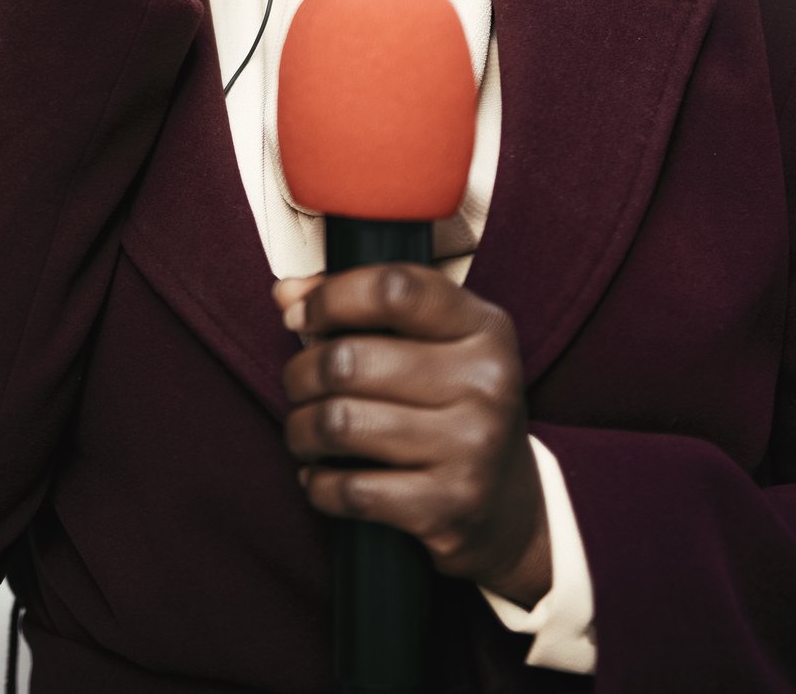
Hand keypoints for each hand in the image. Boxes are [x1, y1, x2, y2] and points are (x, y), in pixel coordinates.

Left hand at [276, 266, 551, 606]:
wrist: (508, 505)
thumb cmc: (452, 407)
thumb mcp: (430, 344)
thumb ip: (359, 308)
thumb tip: (287, 294)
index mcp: (483, 328)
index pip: (393, 289)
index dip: (329, 298)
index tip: (301, 317)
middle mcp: (485, 383)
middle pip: (346, 360)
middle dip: (300, 374)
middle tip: (300, 387)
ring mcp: (471, 447)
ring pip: (337, 423)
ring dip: (301, 430)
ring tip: (306, 432)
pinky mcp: (448, 506)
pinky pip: (349, 488)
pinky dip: (318, 484)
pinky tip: (322, 476)